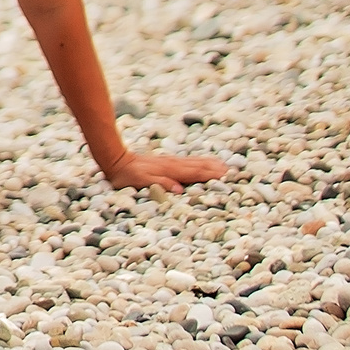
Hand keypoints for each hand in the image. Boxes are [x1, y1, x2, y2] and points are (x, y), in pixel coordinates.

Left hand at [100, 149, 228, 192]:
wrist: (115, 160)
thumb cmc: (126, 176)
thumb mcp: (140, 182)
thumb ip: (160, 184)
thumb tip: (179, 189)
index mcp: (170, 171)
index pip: (195, 173)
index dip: (211, 176)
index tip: (227, 177)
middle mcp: (172, 164)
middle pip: (198, 166)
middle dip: (216, 170)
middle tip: (234, 172)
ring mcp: (170, 162)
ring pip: (194, 162)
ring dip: (210, 164)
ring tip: (225, 166)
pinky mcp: (166, 161)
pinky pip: (187, 161)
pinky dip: (199, 162)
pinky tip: (203, 163)